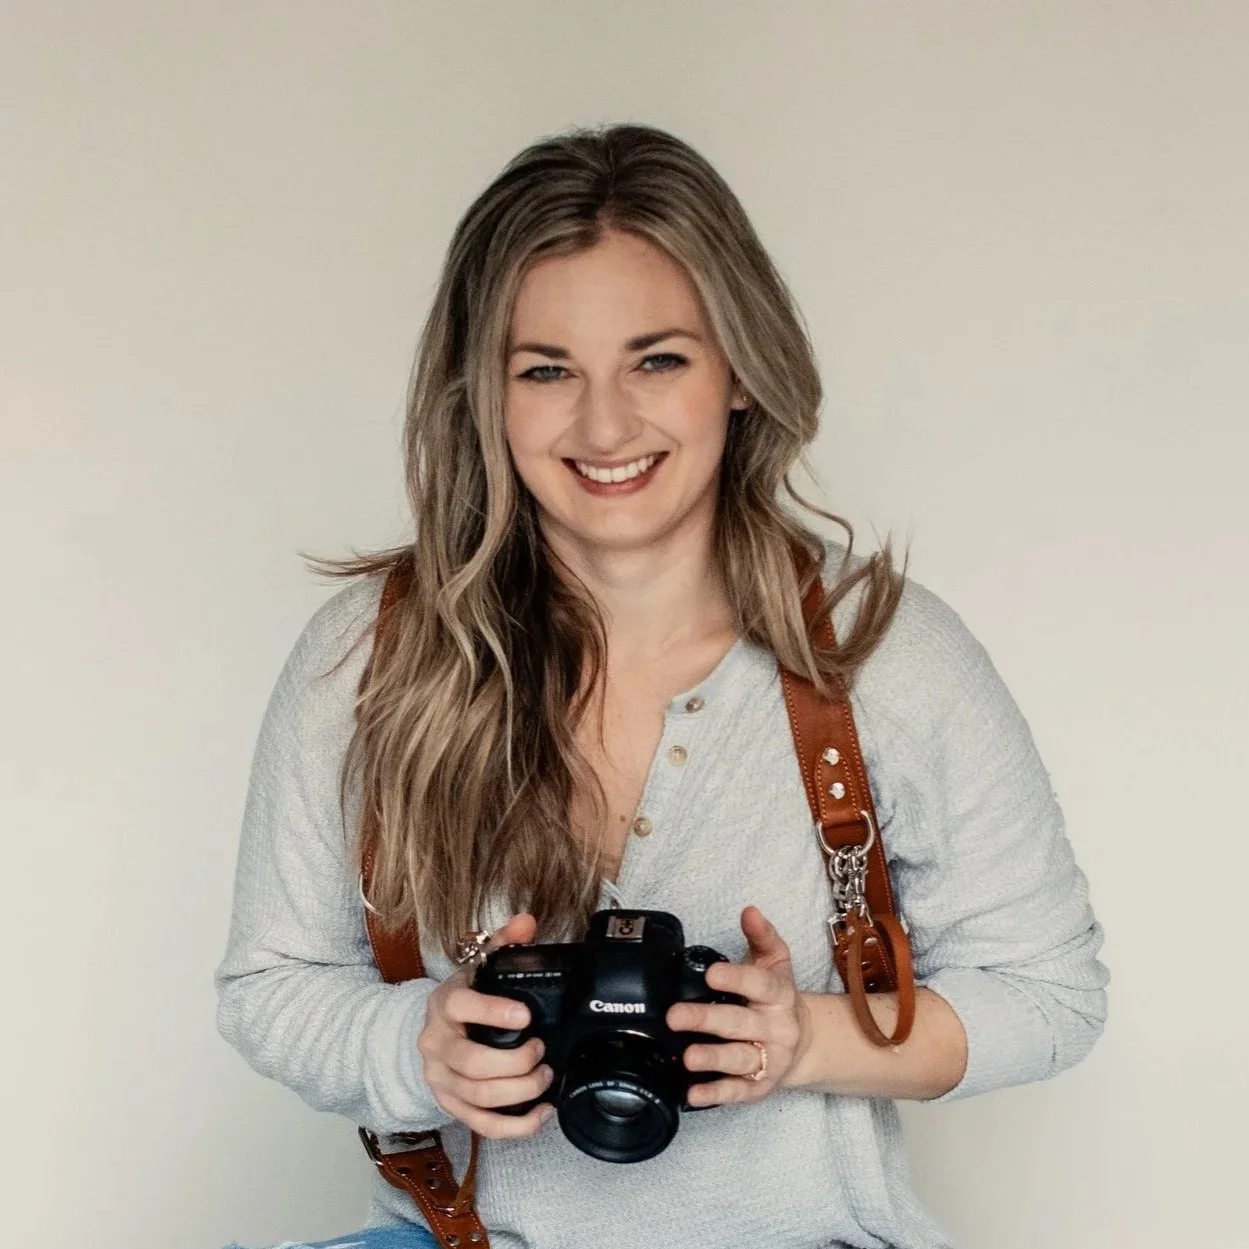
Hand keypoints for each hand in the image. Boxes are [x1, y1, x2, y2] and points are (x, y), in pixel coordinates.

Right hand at [417, 913, 555, 1138]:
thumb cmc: (463, 1000)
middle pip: (473, 1064)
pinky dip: (516, 1126)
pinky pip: (482, 1126)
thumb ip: (503, 943)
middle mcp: (437, 1045)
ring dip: (519, 1092)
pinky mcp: (451, 1106)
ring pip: (479, 1097)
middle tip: (542, 1051)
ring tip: (545, 1077)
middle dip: (515, 1062)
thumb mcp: (477, 967)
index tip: (527, 1014)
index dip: (494, 1011)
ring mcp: (441, 1080)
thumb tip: (527, 922)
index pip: (462, 1006)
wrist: (430, 1033)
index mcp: (444, 1005)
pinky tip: (542, 1113)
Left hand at [665, 906, 810, 1106]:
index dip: (736, 979)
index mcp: (778, 996)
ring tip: (687, 1057)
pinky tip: (692, 1093)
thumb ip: (761, 936)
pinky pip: (736, 1093)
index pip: (759, 985)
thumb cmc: (776, 997)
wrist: (802, 1042)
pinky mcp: (758, 1088)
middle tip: (675, 1016)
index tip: (710, 973)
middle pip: (740, 1025)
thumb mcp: (775, 962)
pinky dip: (715, 1094)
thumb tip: (749, 911)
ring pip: (739, 1061)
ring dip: (712, 1059)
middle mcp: (775, 1030)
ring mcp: (768, 1061)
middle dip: (707, 1021)